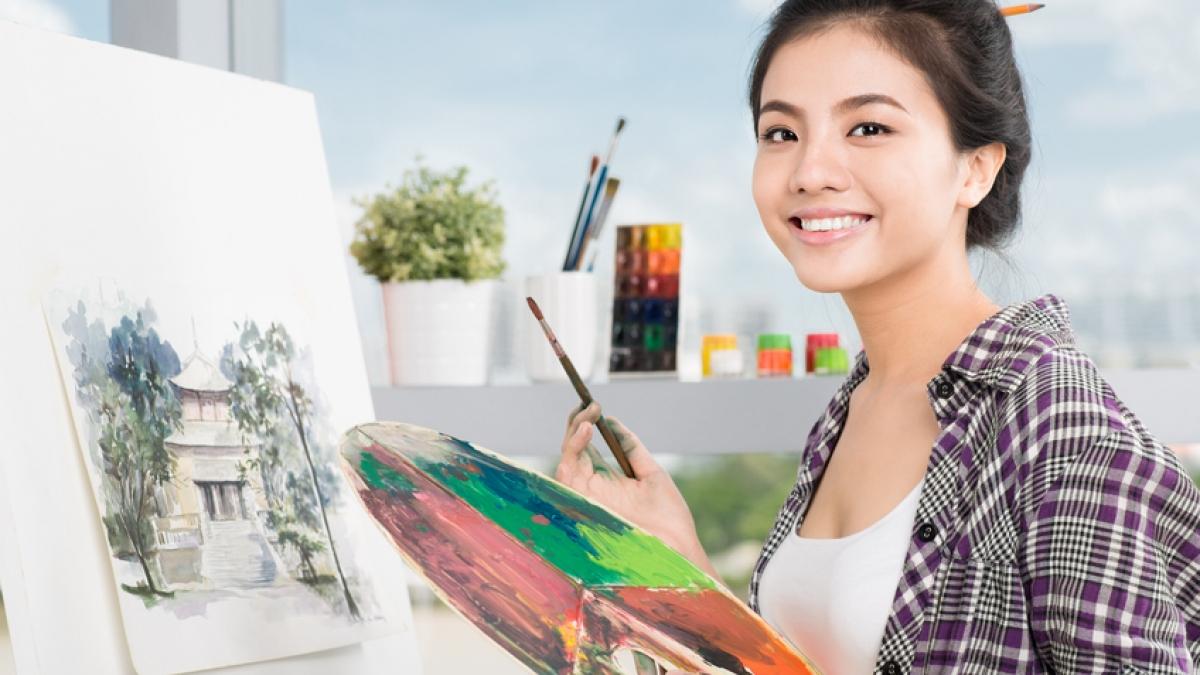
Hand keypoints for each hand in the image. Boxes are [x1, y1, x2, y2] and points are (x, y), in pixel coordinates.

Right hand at [557, 402, 703, 562]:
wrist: (675, 545)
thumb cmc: (668, 517)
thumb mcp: (651, 473)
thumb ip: (631, 447)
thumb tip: (613, 422)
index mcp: (608, 480)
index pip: (588, 447)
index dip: (587, 424)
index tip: (596, 406)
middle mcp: (593, 487)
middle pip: (573, 449)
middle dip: (577, 422)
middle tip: (592, 405)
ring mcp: (586, 495)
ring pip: (566, 457)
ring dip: (573, 431)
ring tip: (589, 415)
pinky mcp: (582, 502)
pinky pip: (567, 471)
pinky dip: (572, 447)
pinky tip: (585, 430)